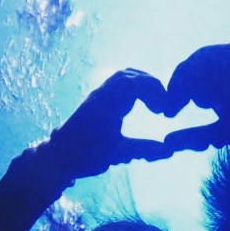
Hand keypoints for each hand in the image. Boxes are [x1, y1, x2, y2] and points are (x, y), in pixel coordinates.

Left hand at [46, 69, 178, 178]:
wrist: (59, 156)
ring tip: (153, 105)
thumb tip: (170, 150)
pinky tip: (140, 106)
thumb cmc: (85, 155)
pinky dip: (134, 89)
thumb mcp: (117, 153)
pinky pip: (118, 83)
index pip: (136, 83)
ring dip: (143, 86)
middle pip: (131, 75)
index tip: (162, 112)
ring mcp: (99, 94)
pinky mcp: (97, 99)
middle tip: (162, 107)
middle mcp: (102, 93)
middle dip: (151, 86)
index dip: (155, 92)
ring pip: (124, 77)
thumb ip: (144, 149)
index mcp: (107, 102)